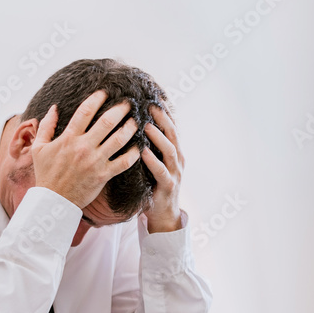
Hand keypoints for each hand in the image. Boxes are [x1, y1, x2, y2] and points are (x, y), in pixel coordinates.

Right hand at [31, 91, 140, 208]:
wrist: (53, 200)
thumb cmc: (46, 173)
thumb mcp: (39, 148)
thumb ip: (46, 126)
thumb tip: (54, 107)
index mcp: (68, 138)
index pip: (84, 111)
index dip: (97, 99)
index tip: (105, 92)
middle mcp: (83, 147)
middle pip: (107, 122)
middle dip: (120, 109)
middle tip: (129, 102)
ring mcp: (95, 161)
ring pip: (119, 140)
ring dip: (130, 128)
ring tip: (137, 121)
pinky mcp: (103, 175)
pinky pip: (124, 162)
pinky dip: (134, 154)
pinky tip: (140, 147)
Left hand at [142, 105, 183, 232]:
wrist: (164, 215)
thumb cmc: (154, 186)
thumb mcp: (153, 162)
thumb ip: (149, 146)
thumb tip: (135, 124)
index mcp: (174, 152)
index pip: (171, 126)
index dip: (164, 112)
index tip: (153, 97)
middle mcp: (178, 159)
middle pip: (172, 133)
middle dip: (162, 118)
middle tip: (149, 104)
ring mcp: (175, 172)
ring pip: (169, 149)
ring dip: (157, 136)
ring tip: (145, 124)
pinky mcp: (168, 186)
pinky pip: (161, 171)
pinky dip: (152, 161)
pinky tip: (142, 152)